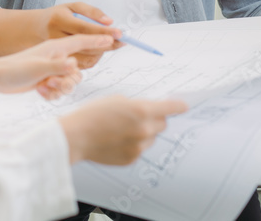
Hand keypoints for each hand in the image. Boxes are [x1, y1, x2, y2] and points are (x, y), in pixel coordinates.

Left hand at [0, 34, 115, 99]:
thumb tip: (74, 65)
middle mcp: (58, 56)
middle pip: (80, 68)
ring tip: (44, 87)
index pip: (84, 40)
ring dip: (61, 88)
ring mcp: (54, 68)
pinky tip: (40, 91)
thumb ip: (57, 67)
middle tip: (54, 82)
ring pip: (71, 81)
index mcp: (58, 47)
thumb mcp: (37, 68)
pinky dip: (53, 93)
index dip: (101, 39)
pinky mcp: (49, 79)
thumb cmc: (16, 69)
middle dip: (71, 80)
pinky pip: (62, 88)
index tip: (118, 38)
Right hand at [36, 2, 124, 68]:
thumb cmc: (57, 16)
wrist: (34, 30)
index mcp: (58, 20)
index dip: (104, 32)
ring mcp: (55, 52)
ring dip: (102, 52)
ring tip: (110, 44)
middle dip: (108, 44)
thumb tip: (109, 21)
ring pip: (86, 57)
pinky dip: (94, 58)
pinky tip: (98, 50)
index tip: (120, 33)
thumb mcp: (72, 6)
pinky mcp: (59, 63)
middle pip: (87, 45)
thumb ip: (92, 12)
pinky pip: (82, 65)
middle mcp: (55, 37)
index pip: (85, 28)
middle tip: (123, 40)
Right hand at [59, 96, 188, 164]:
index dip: (178, 106)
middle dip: (155, 119)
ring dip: (144, 133)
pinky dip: (133, 144)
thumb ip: (137, 105)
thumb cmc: (92, 114)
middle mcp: (144, 130)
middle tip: (139, 117)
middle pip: (163, 124)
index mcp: (141, 111)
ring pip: (151, 138)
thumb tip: (150, 111)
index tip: (184, 106)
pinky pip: (140, 149)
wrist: (77, 137)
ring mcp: (139, 147)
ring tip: (122, 130)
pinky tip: (117, 140)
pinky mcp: (132, 159)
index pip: (170, 108)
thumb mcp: (117, 100)